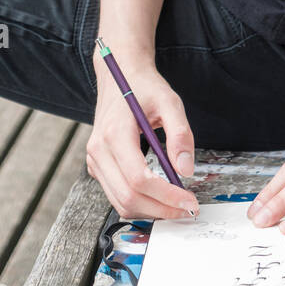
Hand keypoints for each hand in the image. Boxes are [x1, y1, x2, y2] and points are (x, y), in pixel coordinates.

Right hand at [86, 51, 198, 221]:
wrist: (119, 74)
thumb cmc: (143, 87)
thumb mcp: (170, 102)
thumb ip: (180, 135)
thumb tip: (185, 170)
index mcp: (114, 132)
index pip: (139, 179)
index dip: (166, 196)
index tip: (189, 201)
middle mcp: (98, 149)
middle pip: (128, 197)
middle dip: (161, 209)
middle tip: (187, 209)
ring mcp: (94, 160)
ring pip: (120, 202)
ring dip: (150, 211)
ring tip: (175, 206)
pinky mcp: (97, 166)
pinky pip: (116, 195)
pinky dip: (138, 203)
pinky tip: (158, 196)